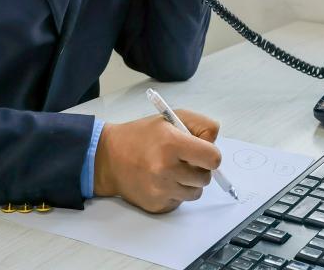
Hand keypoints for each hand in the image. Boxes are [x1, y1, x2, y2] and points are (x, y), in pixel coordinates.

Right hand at [93, 109, 221, 212]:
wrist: (109, 158)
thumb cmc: (141, 136)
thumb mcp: (170, 118)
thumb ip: (200, 125)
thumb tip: (215, 144)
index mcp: (171, 143)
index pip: (213, 158)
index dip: (210, 154)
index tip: (202, 151)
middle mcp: (166, 169)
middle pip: (206, 178)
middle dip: (199, 168)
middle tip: (184, 159)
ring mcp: (161, 190)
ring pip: (195, 193)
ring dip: (189, 182)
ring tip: (172, 169)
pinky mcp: (157, 205)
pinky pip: (180, 202)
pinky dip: (176, 192)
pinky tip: (162, 180)